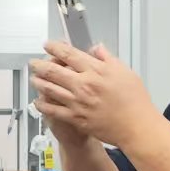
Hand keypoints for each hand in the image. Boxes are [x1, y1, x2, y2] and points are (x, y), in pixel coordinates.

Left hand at [29, 43, 158, 149]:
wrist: (136, 125)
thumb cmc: (134, 100)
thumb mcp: (125, 71)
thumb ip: (107, 58)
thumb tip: (96, 48)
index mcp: (96, 70)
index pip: (69, 54)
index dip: (55, 48)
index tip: (48, 45)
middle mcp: (84, 84)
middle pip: (54, 71)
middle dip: (40, 65)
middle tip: (34, 63)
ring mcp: (78, 102)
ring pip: (50, 89)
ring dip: (39, 82)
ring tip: (33, 78)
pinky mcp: (76, 118)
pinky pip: (53, 110)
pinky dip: (43, 105)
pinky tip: (38, 101)